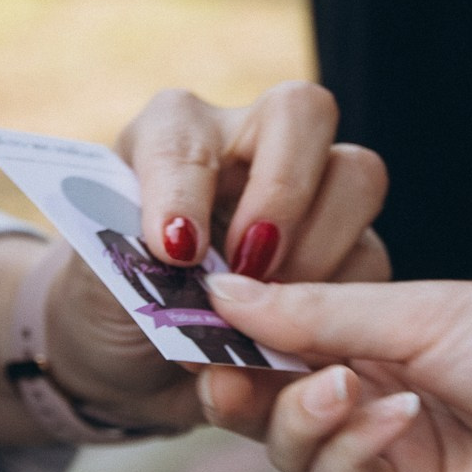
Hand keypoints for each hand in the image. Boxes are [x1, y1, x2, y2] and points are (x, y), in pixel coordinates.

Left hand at [0, 83, 388, 444]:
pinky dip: (337, 310)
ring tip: (269, 318)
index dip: (183, 188)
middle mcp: (248, 145)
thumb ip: (141, 281)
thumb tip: (208, 314)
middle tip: (248, 267)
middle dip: (280, 193)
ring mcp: (310, 192)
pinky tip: (292, 346)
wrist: (133, 358)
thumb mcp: (99, 291)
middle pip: (303, 113)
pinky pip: (371, 262)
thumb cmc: (108, 303)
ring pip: (356, 178)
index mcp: (173, 135)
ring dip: (318, 252)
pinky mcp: (348, 251)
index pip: (185, 133)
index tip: (174, 251)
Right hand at [198, 278, 471, 471]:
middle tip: (219, 370)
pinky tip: (393, 415)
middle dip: (241, 385)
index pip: (283, 341)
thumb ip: (318, 311)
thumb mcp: (423, 311)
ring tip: (343, 384)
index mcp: (382, 341)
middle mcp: (378, 402)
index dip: (236, 333)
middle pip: (271, 403)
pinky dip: (353, 445)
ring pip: (294, 449)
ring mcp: (392, 463)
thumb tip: (222, 291)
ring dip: (303, 414)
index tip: (192, 317)